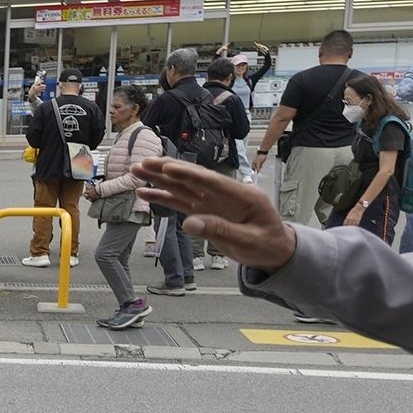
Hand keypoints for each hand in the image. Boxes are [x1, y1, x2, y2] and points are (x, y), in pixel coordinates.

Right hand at [134, 156, 295, 268]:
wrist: (275, 250)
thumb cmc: (268, 244)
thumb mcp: (249, 242)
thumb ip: (221, 231)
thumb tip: (190, 224)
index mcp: (242, 195)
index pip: (211, 181)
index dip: (188, 173)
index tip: (168, 167)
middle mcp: (224, 194)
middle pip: (192, 178)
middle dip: (167, 170)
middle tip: (144, 162)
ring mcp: (213, 202)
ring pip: (183, 187)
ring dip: (159, 179)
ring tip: (137, 170)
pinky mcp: (206, 211)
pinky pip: (181, 202)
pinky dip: (163, 197)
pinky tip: (145, 193)